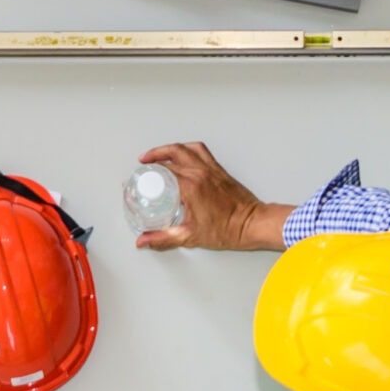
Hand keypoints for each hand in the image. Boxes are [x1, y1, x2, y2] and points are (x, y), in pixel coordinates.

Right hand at [134, 142, 290, 251]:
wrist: (252, 223)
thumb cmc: (229, 229)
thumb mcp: (190, 236)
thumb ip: (163, 238)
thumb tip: (144, 241)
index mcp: (191, 186)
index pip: (162, 172)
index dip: (146, 174)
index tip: (137, 179)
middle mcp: (200, 172)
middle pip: (170, 157)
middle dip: (153, 159)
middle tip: (143, 166)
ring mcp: (210, 168)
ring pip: (185, 148)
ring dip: (168, 148)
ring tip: (157, 154)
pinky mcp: (218, 169)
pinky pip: (200, 150)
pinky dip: (187, 148)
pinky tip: (182, 153)